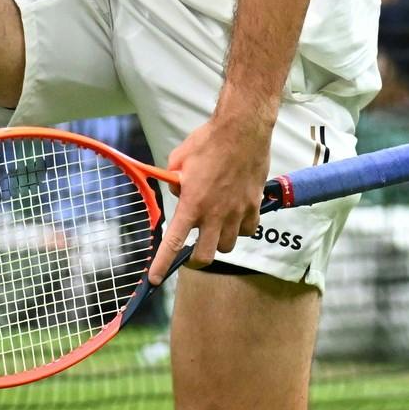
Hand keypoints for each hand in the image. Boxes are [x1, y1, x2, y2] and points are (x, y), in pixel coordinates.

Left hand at [154, 112, 272, 280]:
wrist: (242, 130)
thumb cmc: (208, 141)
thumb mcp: (178, 160)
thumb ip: (174, 181)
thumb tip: (177, 191)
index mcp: (191, 203)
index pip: (174, 242)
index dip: (162, 264)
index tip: (154, 279)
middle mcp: (214, 214)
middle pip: (205, 256)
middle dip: (196, 259)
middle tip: (193, 251)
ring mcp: (236, 212)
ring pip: (228, 246)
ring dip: (220, 241)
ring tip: (217, 226)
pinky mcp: (254, 206)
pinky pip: (248, 230)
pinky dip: (242, 229)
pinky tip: (236, 216)